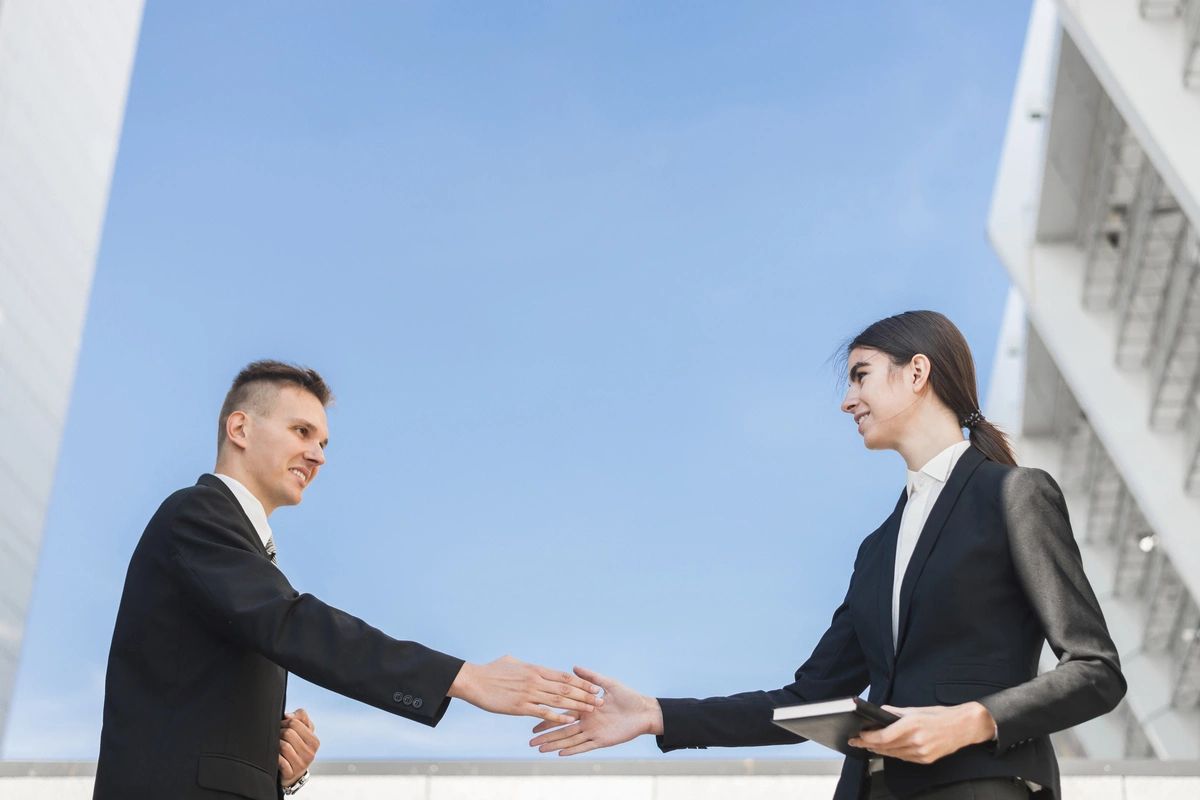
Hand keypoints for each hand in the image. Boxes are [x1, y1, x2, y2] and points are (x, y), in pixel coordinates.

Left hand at [278, 708, 319, 786]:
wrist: (294, 772)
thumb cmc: (298, 746)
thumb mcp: (304, 731)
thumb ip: (300, 717)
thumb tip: (287, 715)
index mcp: (314, 741)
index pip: (295, 723)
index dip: (284, 722)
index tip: (281, 726)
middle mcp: (310, 753)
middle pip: (288, 733)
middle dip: (279, 732)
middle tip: (277, 736)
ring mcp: (301, 764)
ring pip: (283, 746)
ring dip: (276, 745)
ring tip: (276, 745)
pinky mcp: (291, 773)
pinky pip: (279, 760)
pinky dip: (275, 756)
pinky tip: (275, 756)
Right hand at [448, 655, 601, 724]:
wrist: (474, 681)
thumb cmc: (491, 670)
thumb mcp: (512, 662)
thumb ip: (526, 666)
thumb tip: (532, 667)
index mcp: (535, 669)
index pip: (564, 676)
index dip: (582, 683)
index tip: (595, 687)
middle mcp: (535, 680)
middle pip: (566, 688)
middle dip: (585, 695)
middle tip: (601, 701)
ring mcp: (528, 694)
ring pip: (558, 700)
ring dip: (577, 706)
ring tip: (591, 710)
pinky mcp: (520, 707)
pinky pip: (543, 712)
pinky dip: (558, 717)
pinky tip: (570, 721)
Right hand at [529, 666, 662, 755]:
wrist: (643, 711)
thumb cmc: (627, 697)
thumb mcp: (608, 684)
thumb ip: (591, 678)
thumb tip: (574, 667)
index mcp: (586, 708)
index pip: (562, 713)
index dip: (548, 717)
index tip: (533, 720)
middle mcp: (586, 722)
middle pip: (562, 729)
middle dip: (546, 735)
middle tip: (530, 741)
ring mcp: (593, 732)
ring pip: (570, 740)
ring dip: (555, 745)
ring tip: (540, 749)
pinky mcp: (601, 741)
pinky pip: (584, 747)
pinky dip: (573, 750)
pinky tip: (560, 754)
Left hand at [848, 702, 995, 764]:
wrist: (963, 727)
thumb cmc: (940, 715)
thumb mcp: (915, 709)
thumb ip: (895, 712)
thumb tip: (879, 713)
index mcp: (912, 724)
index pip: (884, 736)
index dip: (868, 738)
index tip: (859, 735)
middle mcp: (916, 740)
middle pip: (886, 747)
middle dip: (868, 745)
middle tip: (856, 742)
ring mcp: (922, 752)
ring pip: (893, 754)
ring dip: (878, 750)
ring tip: (868, 745)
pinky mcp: (925, 760)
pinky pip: (903, 758)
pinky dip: (893, 753)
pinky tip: (886, 749)